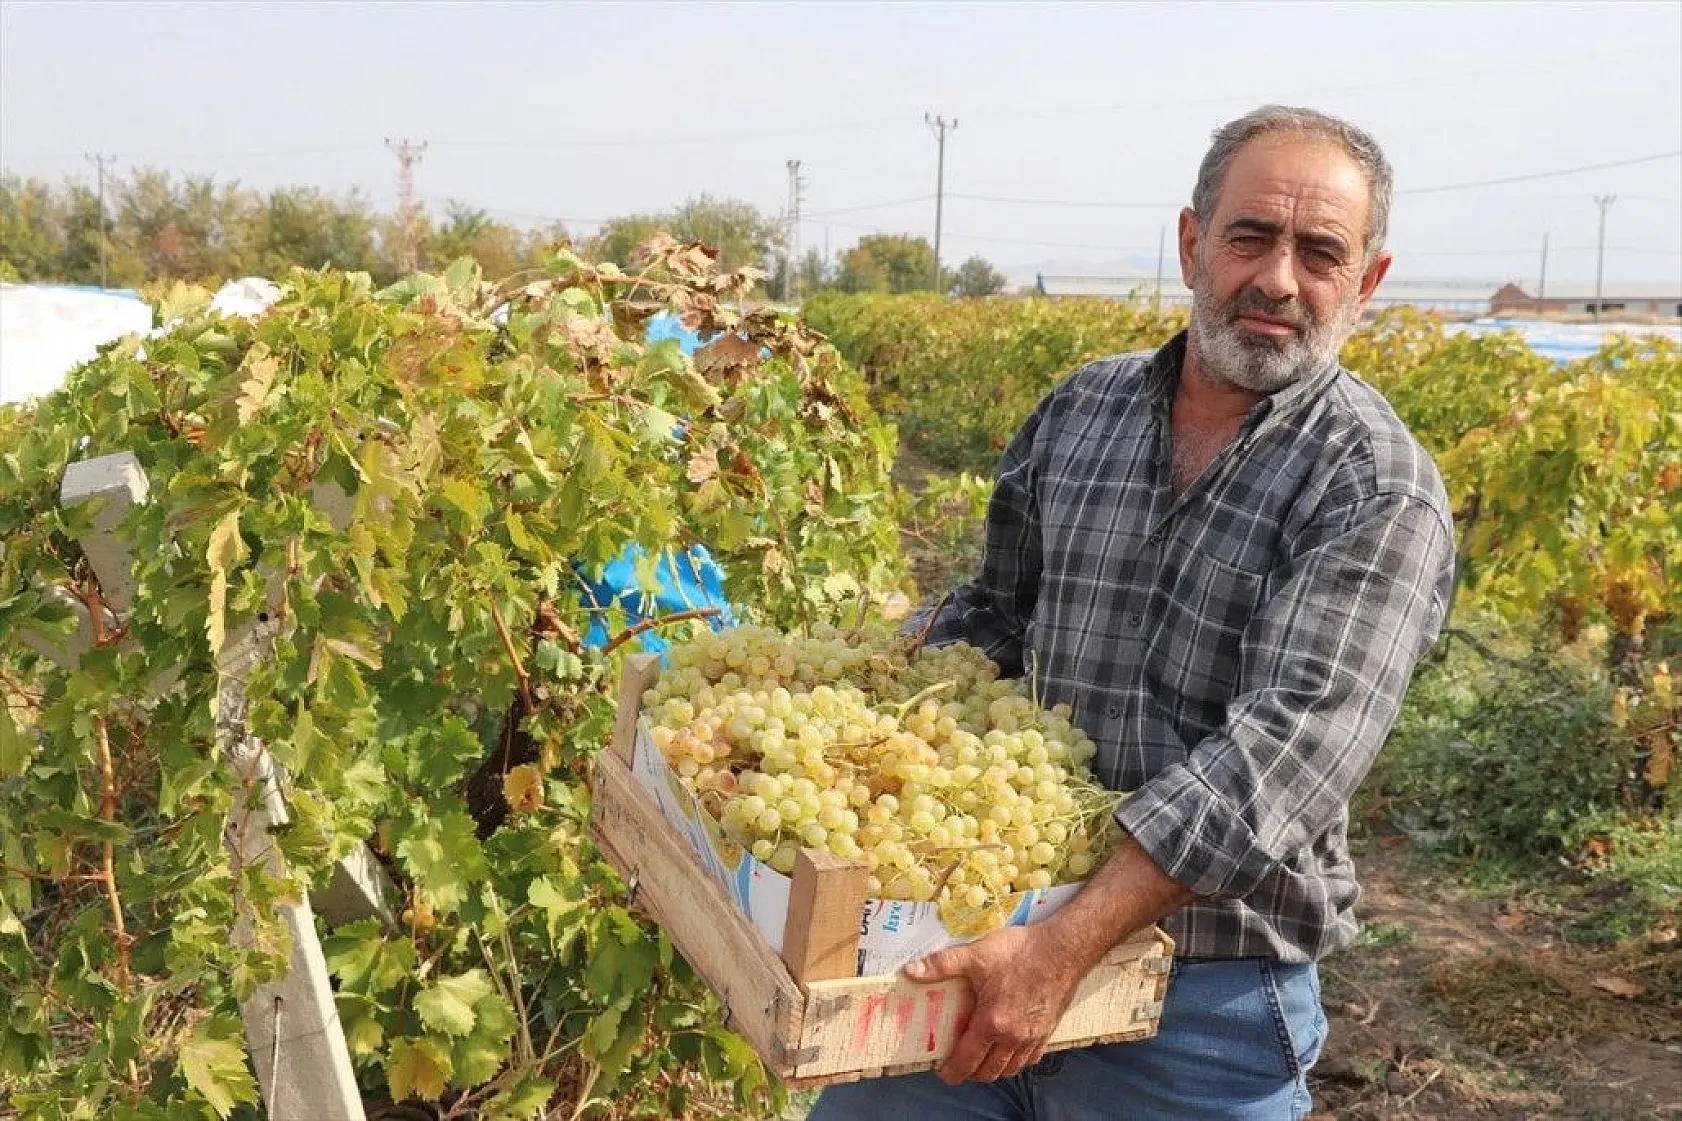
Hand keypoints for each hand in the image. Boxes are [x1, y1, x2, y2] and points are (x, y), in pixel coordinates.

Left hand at [903, 924, 1084, 1084]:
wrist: (1063, 949)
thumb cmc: (1020, 952)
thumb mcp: (976, 954)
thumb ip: (942, 965)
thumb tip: (911, 971)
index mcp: (992, 1023)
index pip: (968, 1061)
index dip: (952, 1072)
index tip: (943, 1072)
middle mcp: (1013, 1037)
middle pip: (989, 1072)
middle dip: (971, 1073)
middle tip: (959, 1063)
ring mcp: (1033, 1037)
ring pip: (1010, 1068)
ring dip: (994, 1069)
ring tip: (981, 1057)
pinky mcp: (1047, 1031)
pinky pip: (1029, 1059)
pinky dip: (1016, 1061)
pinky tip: (1009, 1048)